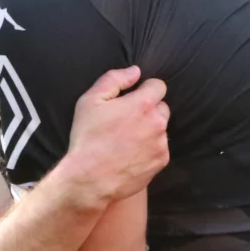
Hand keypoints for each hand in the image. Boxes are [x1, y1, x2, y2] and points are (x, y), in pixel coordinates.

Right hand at [59, 67, 169, 204]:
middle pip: (162, 107)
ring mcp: (161, 144)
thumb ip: (114, 79)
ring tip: (126, 141)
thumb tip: (136, 72)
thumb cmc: (88, 138)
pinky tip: (130, 154)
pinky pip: (160, 148)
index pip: (158, 86)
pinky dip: (149, 149)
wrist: (90, 179)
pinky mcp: (161, 162)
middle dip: (148, 110)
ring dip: (149, 130)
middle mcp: (158, 122)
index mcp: (143, 104)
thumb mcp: (90, 101)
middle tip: (126, 122)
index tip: (131, 99)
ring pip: (161, 129)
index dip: (144, 90)